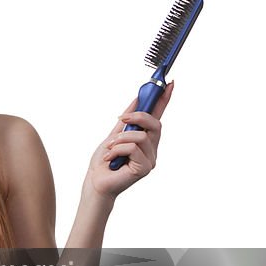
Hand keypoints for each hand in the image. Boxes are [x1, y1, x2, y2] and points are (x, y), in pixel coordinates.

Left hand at [84, 80, 173, 199]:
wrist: (95, 182)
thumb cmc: (104, 162)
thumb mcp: (114, 135)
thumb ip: (127, 120)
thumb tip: (137, 99)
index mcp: (146, 140)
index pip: (158, 117)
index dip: (164, 100)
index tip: (169, 83)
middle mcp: (152, 149)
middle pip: (155, 123)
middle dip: (138, 117)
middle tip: (121, 119)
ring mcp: (150, 159)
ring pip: (141, 136)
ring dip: (120, 139)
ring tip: (110, 150)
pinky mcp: (145, 168)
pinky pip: (133, 148)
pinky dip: (117, 150)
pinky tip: (111, 159)